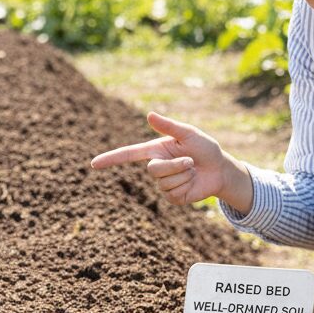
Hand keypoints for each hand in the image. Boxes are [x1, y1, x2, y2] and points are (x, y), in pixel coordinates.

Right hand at [90, 111, 243, 207]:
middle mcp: (157, 166)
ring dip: (183, 175)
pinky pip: (172, 194)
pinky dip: (186, 186)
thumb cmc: (205, 148)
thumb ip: (169, 126)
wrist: (219, 169)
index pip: (128, 154)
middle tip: (191, 162)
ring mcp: (163, 184)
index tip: (94, 164)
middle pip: (153, 170)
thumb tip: (149, 115)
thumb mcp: (189, 133)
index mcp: (155, 150)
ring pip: (165, 183)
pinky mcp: (172, 197)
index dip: (111, 159)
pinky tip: (192, 182)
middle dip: (174, 165)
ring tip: (193, 170)